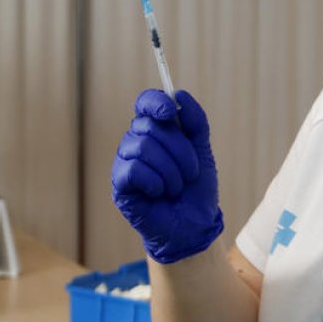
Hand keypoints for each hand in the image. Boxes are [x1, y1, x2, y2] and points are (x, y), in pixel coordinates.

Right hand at [111, 89, 223, 263]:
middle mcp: (136, 142)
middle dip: (179, 149)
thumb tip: (178, 95)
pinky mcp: (120, 184)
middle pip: (150, 125)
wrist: (195, 227)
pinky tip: (160, 194)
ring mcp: (125, 162)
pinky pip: (134, 169)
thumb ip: (195, 122)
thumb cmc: (196, 189)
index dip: (154, 102)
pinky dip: (155, 182)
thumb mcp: (202, 151)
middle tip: (189, 172)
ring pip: (143, 146)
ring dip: (170, 170)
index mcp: (155, 130)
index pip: (145, 103)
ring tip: (176, 187)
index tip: (169, 111)